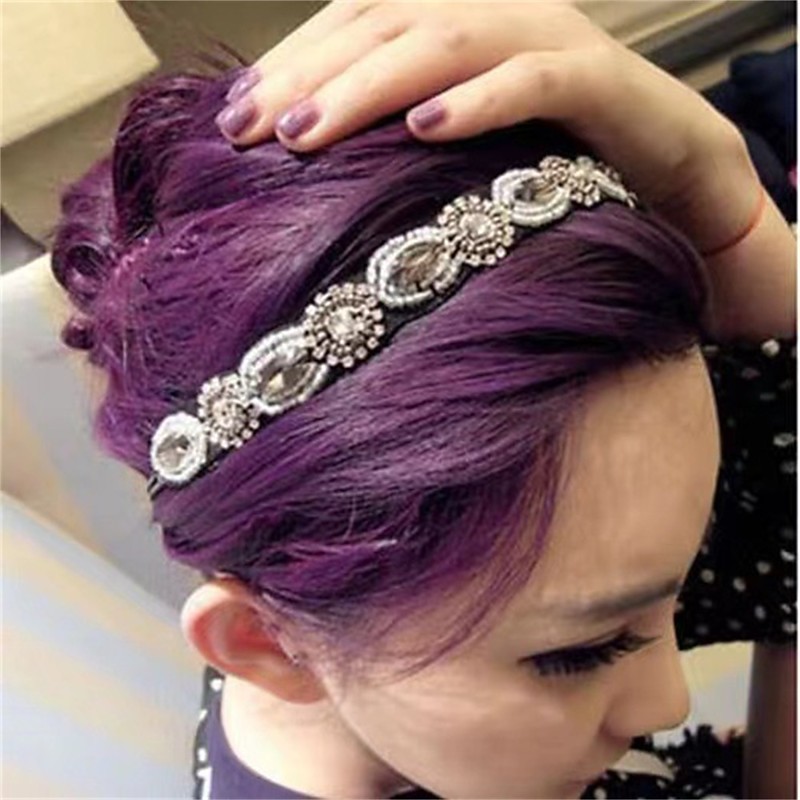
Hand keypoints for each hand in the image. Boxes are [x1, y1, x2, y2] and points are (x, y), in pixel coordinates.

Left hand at [216, 0, 752, 252]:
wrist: (669, 172)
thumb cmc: (549, 166)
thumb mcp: (461, 153)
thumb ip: (398, 148)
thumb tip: (312, 184)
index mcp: (450, 24)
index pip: (352, 23)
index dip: (287, 65)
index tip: (232, 124)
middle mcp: (492, 13)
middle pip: (381, 22)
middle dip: (307, 76)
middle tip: (247, 132)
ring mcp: (547, 38)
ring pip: (444, 38)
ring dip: (368, 84)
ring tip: (307, 133)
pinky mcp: (598, 79)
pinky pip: (533, 79)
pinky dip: (478, 99)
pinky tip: (426, 128)